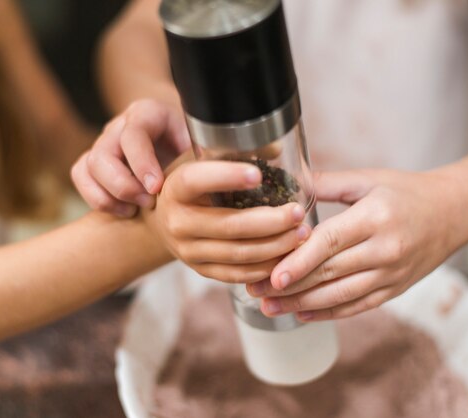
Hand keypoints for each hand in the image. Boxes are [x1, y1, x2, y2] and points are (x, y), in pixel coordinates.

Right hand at [71, 99, 190, 216]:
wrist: (175, 133)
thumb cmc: (190, 136)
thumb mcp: (200, 137)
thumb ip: (202, 151)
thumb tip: (208, 172)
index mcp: (147, 114)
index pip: (133, 135)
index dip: (142, 163)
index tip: (156, 188)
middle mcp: (119, 126)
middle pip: (103, 154)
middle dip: (124, 186)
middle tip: (148, 203)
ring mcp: (103, 143)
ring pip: (87, 167)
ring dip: (109, 196)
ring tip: (134, 211)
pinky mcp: (94, 161)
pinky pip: (80, 177)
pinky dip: (97, 199)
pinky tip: (123, 211)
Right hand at [143, 159, 311, 283]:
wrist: (166, 221)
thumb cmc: (195, 185)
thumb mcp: (205, 161)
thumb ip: (237, 152)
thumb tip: (278, 148)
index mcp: (176, 188)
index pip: (197, 181)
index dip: (227, 176)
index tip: (258, 174)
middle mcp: (178, 222)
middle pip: (229, 225)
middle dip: (270, 221)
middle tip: (297, 212)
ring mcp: (188, 251)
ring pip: (238, 253)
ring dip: (275, 245)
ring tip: (301, 232)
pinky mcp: (202, 270)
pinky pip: (238, 274)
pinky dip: (266, 266)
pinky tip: (287, 254)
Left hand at [246, 169, 467, 319]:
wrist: (454, 212)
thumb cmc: (406, 192)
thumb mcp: (368, 180)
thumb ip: (326, 183)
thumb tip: (287, 184)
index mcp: (374, 218)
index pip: (330, 243)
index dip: (299, 261)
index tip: (272, 275)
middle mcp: (384, 250)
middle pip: (328, 273)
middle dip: (288, 285)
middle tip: (255, 290)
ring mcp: (391, 274)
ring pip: (340, 296)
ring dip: (302, 305)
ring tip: (270, 308)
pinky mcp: (395, 290)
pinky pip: (357, 306)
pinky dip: (329, 313)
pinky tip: (302, 314)